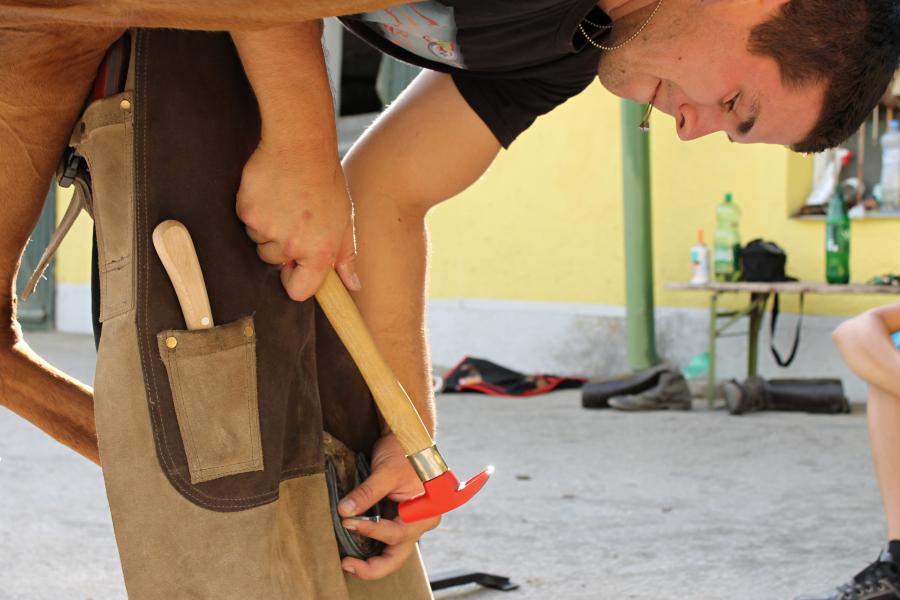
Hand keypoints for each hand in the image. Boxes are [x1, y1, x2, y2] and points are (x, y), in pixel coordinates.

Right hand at [236, 140, 359, 299]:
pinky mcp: (247, 212)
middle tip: (294, 216)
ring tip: (284, 202)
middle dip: (281, 245)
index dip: (294, 281)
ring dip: (267, 228)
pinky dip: (254, 210)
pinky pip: (246, 222)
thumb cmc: (326, 182)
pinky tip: (270, 192)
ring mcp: (268, 229)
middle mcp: (293, 244)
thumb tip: (352, 285)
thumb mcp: (344, 219)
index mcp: (321, 250)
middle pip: (274, 262)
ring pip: (259, 242)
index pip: (299, 290)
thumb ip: (346, 256)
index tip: (293, 268)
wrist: (300, 143)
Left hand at [337, 433, 440, 579]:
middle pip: (397, 556)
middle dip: (373, 566)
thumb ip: (367, 493)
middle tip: (348, 564)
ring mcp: (407, 524)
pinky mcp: (396, 520)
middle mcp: (419, 523)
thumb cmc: (404, 452)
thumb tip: (345, 511)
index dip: (370, 530)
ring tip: (347, 561)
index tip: (348, 522)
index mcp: (425, 513)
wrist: (406, 438)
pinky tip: (352, 547)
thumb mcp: (385, 472)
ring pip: (391, 554)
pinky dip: (369, 546)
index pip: (395, 533)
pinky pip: (383, 541)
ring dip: (370, 561)